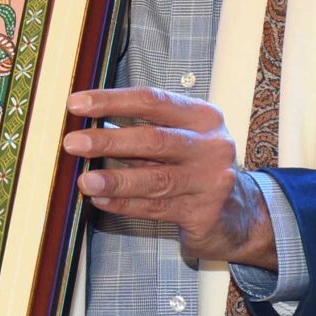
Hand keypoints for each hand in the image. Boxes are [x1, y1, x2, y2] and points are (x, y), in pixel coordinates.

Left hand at [63, 87, 274, 267]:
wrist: (242, 215)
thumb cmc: (197, 168)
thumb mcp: (181, 139)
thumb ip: (142, 130)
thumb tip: (87, 125)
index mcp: (202, 117)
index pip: (152, 101)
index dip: (111, 100)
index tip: (76, 103)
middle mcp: (212, 146)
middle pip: (154, 139)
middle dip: (109, 141)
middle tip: (73, 143)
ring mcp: (211, 181)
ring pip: (156, 178)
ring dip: (115, 179)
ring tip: (84, 180)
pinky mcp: (205, 214)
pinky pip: (157, 208)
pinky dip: (125, 204)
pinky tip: (101, 200)